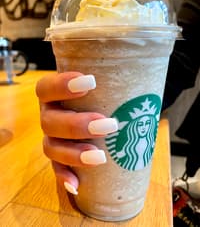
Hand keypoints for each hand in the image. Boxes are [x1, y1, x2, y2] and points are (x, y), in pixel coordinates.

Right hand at [36, 71, 117, 194]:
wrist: (99, 118)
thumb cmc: (103, 97)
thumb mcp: (106, 85)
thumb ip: (115, 76)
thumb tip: (144, 62)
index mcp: (55, 95)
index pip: (46, 87)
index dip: (62, 84)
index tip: (90, 81)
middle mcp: (49, 115)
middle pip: (50, 121)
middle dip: (77, 123)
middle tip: (107, 124)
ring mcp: (52, 138)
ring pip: (51, 146)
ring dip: (74, 152)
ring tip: (99, 156)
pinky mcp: (58, 159)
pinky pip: (55, 169)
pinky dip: (65, 176)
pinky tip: (77, 184)